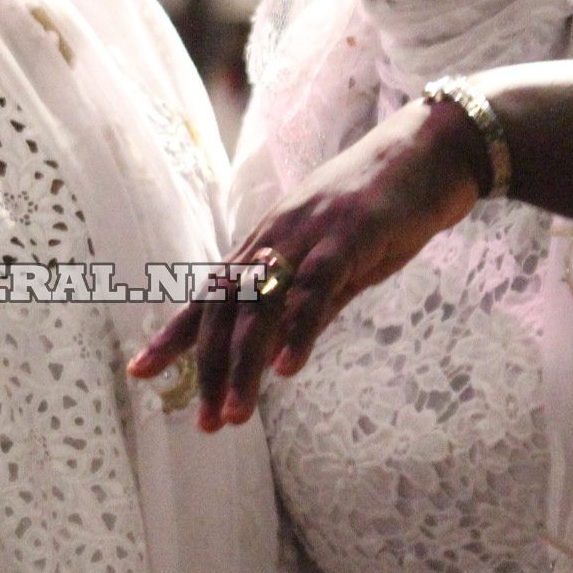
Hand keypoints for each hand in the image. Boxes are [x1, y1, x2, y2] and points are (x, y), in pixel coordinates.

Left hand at [130, 94, 486, 429]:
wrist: (431, 151)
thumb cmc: (384, 210)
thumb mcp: (338, 266)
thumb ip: (307, 309)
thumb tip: (274, 356)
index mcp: (267, 242)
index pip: (209, 295)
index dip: (174, 335)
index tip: (141, 373)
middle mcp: (275, 236)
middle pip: (227, 308)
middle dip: (210, 369)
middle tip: (204, 422)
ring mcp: (309, 234)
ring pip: (263, 305)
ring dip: (244, 365)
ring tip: (235, 414)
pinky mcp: (349, 235)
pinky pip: (316, 289)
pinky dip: (298, 331)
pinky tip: (287, 370)